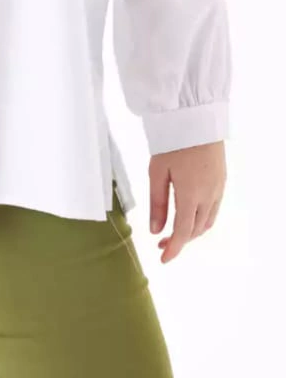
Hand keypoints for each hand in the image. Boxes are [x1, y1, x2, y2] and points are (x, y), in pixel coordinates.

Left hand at [149, 141, 226, 263]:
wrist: (196, 118)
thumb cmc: (171, 142)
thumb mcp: (157, 172)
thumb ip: (157, 203)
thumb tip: (155, 231)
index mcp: (191, 195)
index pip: (183, 232)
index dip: (173, 249)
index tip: (162, 259)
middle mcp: (209, 196)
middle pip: (195, 229)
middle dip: (179, 241)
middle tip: (161, 244)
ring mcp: (218, 188)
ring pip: (207, 221)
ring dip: (191, 231)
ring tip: (173, 232)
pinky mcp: (222, 180)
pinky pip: (213, 209)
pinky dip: (201, 219)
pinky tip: (188, 215)